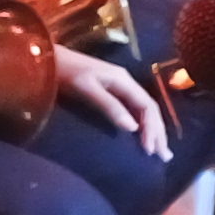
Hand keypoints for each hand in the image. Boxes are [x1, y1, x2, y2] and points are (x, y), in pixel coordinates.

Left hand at [52, 47, 170, 157]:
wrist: (50, 59)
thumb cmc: (66, 73)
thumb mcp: (87, 89)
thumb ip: (110, 106)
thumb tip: (133, 128)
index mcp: (124, 81)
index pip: (147, 106)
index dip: (152, 128)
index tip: (150, 150)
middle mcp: (126, 82)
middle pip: (149, 109)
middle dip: (158, 132)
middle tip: (164, 155)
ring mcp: (119, 85)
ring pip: (143, 109)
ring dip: (152, 129)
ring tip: (159, 149)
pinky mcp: (111, 90)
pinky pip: (133, 108)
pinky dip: (140, 123)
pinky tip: (141, 135)